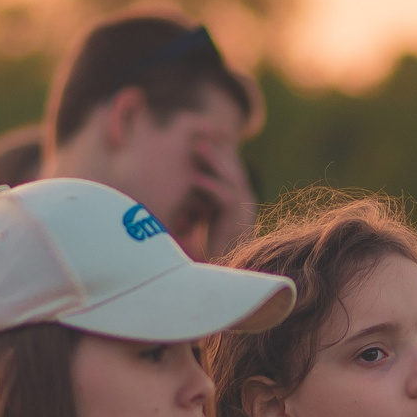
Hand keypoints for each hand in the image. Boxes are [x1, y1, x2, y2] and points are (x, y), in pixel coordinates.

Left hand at [176, 137, 255, 260]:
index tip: (193, 138)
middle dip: (215, 151)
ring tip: (198, 146)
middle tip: (197, 134)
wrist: (210, 282)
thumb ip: (189, 203)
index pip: (226, 170)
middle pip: (232, 169)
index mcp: (233, 203)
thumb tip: (173, 182)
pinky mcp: (238, 226)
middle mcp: (243, 206)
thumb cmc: (197, 256)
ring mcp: (243, 215)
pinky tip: (197, 179)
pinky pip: (228, 199)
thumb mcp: (192, 222)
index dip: (212, 154)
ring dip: (215, 161)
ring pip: (233, 179)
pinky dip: (212, 186)